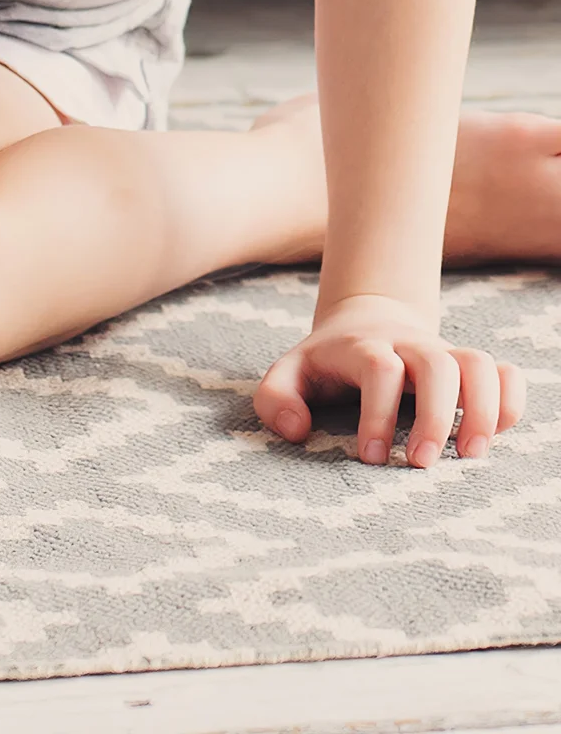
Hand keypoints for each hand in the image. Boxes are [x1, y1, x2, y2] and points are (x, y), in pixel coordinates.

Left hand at [253, 292, 524, 466]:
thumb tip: (297, 431)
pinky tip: (497, 433)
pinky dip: (511, 400)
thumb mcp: (288, 374)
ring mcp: (443, 352)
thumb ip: (275, 400)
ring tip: (470, 456)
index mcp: (362, 347)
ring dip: (483, 409)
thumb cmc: (326, 364)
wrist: (365, 322)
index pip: (379, 369)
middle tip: (423, 464)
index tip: (372, 457)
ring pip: (478, 363)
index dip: (378, 414)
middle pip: (437, 365)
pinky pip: (506, 372)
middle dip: (436, 417)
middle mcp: (408, 346)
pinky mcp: (469, 366)